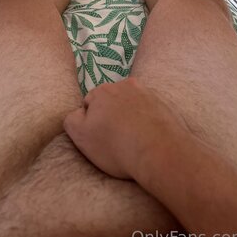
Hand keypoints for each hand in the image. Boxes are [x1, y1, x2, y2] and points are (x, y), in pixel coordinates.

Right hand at [64, 77, 188, 179]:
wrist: (159, 151)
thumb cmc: (116, 145)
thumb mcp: (81, 136)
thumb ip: (72, 119)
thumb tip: (80, 112)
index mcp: (103, 90)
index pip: (89, 103)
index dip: (92, 122)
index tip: (100, 137)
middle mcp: (125, 85)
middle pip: (111, 100)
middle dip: (111, 115)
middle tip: (116, 138)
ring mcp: (147, 92)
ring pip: (131, 103)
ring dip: (129, 115)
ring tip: (134, 138)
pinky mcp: (164, 103)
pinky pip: (149, 109)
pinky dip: (146, 119)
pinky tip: (148, 135)